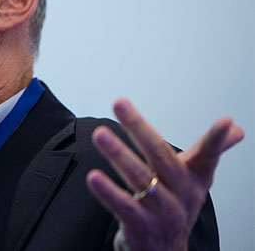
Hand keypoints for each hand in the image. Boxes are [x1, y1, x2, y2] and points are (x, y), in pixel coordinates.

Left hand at [85, 99, 243, 250]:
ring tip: (100, 135)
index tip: (225, 121)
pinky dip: (108, 192)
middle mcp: (181, 194)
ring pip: (140, 179)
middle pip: (161, 156)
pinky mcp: (141, 227)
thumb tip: (236, 128)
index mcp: (195, 179)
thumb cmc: (175, 206)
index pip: (208, 156)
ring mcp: (162, 212)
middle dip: (138, 128)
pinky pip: (124, 207)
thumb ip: (209, 152)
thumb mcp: (194, 180)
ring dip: (118, 154)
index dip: (217, 140)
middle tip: (120, 104)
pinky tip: (94, 177)